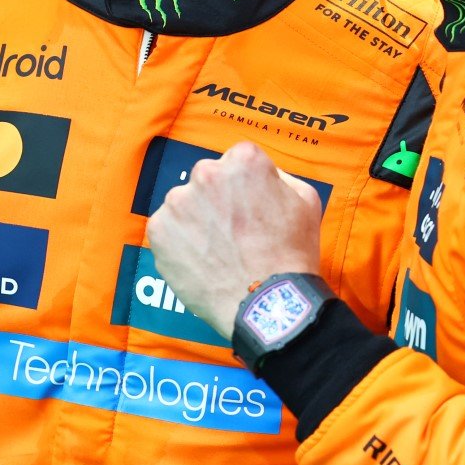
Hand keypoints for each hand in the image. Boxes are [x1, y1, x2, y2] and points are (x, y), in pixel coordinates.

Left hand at [146, 141, 324, 341]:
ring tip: (218, 250)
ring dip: (196, 219)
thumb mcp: (305, 202)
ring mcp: (177, 202)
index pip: (238, 160)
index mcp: (243, 161)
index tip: (251, 207)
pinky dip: (179, 242)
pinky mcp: (159, 231)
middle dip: (218, 199)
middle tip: (234, 231)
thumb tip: (258, 176)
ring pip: (185, 203)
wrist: (267, 303)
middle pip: (208, 179)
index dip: (247, 185)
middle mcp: (206, 174)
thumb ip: (279, 177)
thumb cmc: (290, 254)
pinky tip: (201, 260)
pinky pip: (167, 229)